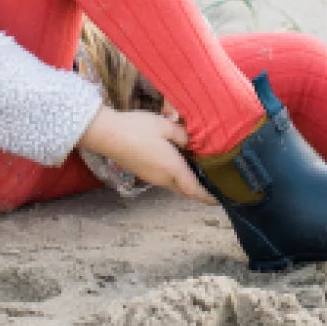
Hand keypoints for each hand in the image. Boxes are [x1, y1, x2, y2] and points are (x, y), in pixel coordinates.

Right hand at [78, 106, 215, 204]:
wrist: (107, 134)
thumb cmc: (137, 128)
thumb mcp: (166, 125)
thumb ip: (182, 135)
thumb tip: (189, 143)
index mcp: (172, 168)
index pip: (194, 189)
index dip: (208, 196)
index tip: (219, 200)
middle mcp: (162, 178)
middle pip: (185, 190)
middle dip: (199, 192)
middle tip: (212, 187)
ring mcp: (150, 177)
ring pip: (174, 185)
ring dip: (186, 184)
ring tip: (199, 174)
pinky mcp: (142, 173)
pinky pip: (164, 180)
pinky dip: (175, 177)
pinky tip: (178, 164)